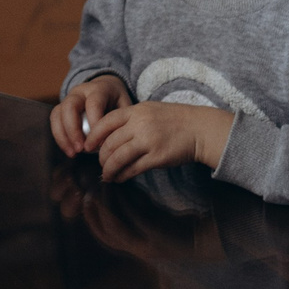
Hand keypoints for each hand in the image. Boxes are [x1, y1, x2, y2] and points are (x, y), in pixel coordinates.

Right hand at [50, 76, 131, 156]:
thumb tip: (116, 141)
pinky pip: (54, 121)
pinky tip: (69, 150)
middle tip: (82, 149)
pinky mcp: (61, 108)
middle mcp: (80, 91)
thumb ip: (122, 120)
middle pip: (70, 106)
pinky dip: (60, 137)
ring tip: (73, 153)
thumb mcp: (125, 106)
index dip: (95, 123)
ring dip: (63, 136)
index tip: (101, 144)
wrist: (106, 89)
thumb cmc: (117, 102)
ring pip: (58, 114)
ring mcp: (68, 98)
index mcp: (99, 89)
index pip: (93, 103)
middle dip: (73, 129)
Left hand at [91, 101, 231, 181]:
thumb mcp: (150, 111)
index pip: (106, 122)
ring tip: (107, 175)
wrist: (200, 129)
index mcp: (136, 111)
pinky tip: (120, 178)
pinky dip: (122, 175)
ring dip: (109, 169)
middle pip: (109, 143)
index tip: (88, 146)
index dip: (93, 136)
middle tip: (100, 164)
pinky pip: (133, 169)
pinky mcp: (157, 157)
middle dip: (101, 157)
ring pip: (118, 158)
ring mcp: (148, 141)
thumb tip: (109, 136)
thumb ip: (131, 119)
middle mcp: (140, 124)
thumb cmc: (175, 120)